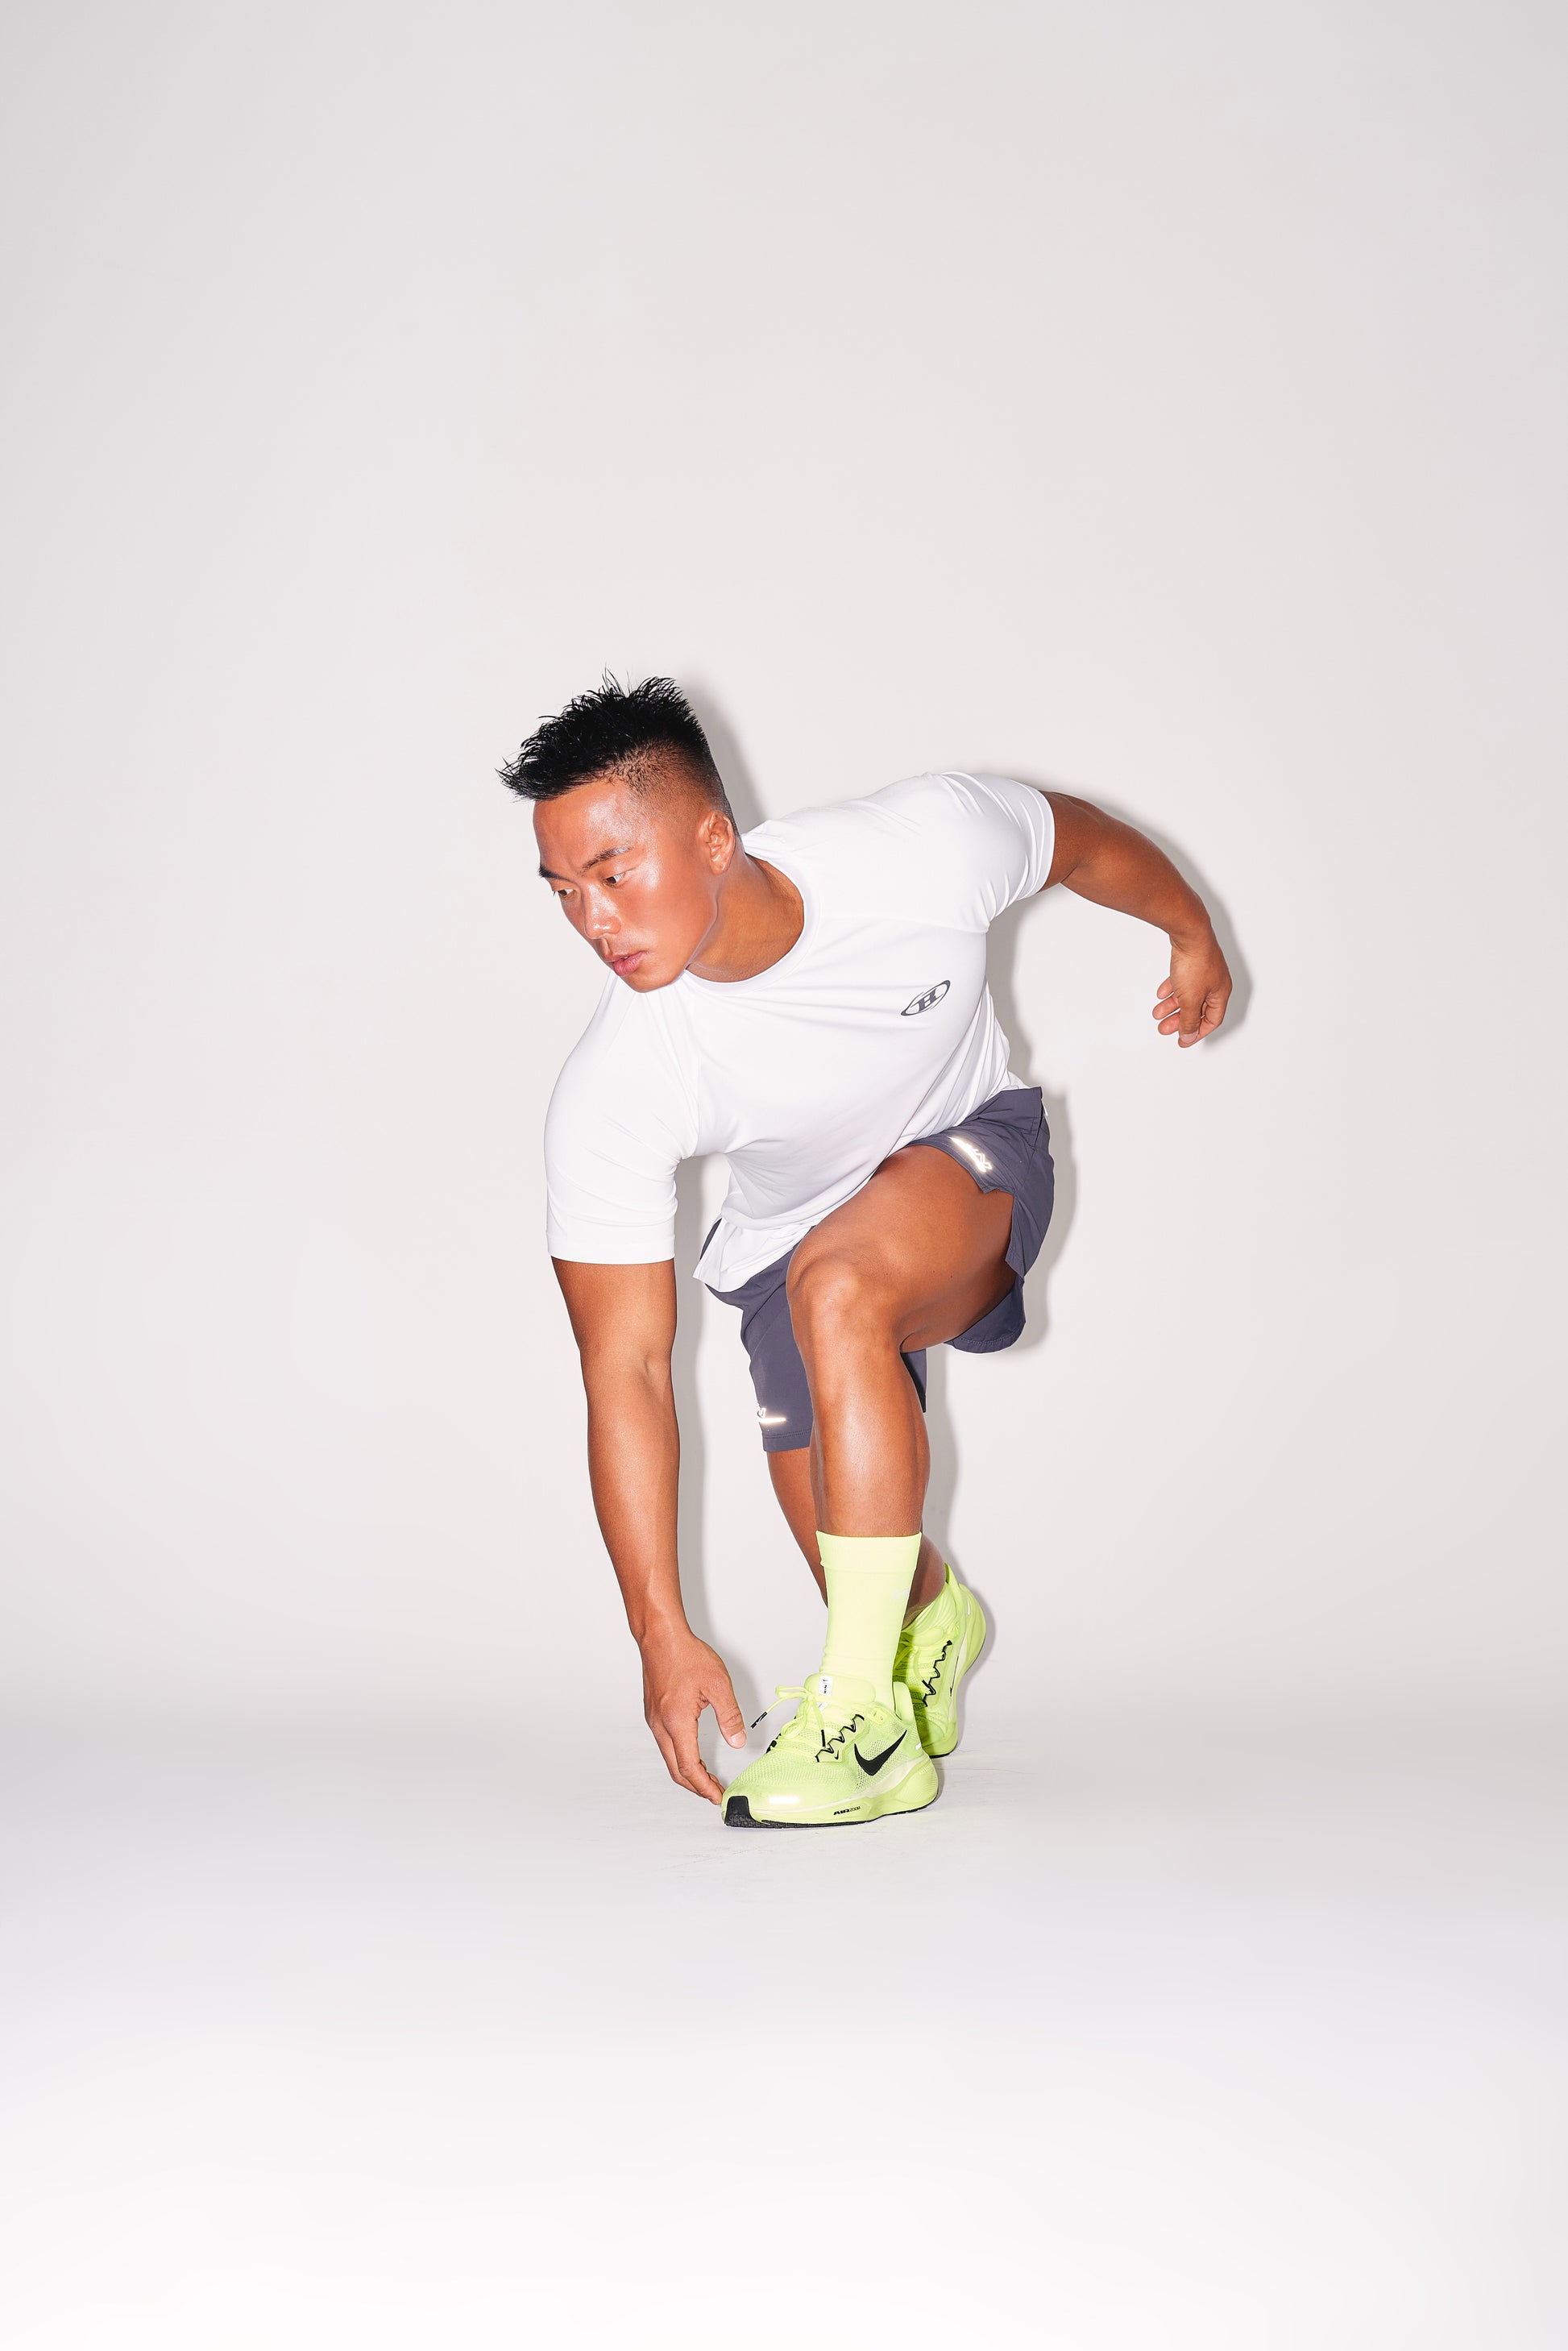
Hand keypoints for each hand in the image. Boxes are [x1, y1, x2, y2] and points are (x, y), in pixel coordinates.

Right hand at [640, 1626, 746, 1802]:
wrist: (660, 1637)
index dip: (704, 1786)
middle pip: (676, 1770)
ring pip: (669, 1758)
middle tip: (714, 1792)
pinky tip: (692, 1752)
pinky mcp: (654, 1713)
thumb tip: (737, 1742)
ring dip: (687, 1771)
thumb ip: (729, 1717)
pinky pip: (666, 1744)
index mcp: (677, 1722)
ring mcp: (654, 1720)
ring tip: (707, 1776)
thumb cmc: (685, 1655)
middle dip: (695, 1786)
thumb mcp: (718, 1685)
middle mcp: (661, 1726)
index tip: (717, 1796)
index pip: (690, 1767)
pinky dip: (680, 1756)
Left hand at [1153, 930, 1231, 1046]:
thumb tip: (1189, 1035)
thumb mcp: (1190, 999)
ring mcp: (1205, 971)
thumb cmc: (1196, 962)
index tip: (1183, 1040)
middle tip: (1164, 1028)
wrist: (1189, 933)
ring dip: (1172, 1006)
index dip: (1197, 1032)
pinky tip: (1162, 993)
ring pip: (1188, 994)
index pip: (1212, 1020)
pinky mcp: (1194, 962)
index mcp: (1221, 993)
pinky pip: (1183, 981)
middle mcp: (1216, 983)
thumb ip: (1189, 1019)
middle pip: (1198, 1008)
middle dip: (1180, 1020)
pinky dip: (1173, 989)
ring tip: (1158, 1013)